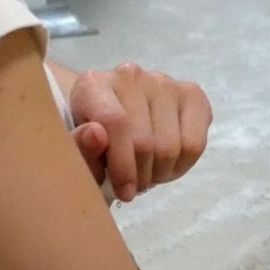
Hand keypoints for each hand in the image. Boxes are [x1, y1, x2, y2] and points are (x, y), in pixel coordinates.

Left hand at [66, 63, 211, 201]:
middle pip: (146, 141)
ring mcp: (164, 82)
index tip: (124, 193)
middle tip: (132, 186)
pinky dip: (182, 165)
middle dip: (141, 176)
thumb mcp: (73, 152)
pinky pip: (196, 143)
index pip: (116, 123)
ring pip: (172, 146)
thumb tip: (96, 135)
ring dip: (160, 173)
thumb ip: (78, 147)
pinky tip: (165, 165)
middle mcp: (131, 75)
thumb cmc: (89, 141)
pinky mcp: (191, 93)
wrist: (111, 120)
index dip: (122, 165)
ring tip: (146, 174)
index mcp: (93, 85)